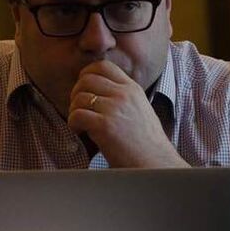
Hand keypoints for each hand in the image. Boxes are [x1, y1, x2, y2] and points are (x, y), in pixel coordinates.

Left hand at [67, 60, 187, 167]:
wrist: (156, 164)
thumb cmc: (146, 144)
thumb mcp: (140, 110)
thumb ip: (123, 98)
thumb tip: (99, 93)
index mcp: (132, 89)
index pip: (103, 66)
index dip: (87, 75)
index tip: (85, 91)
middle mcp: (124, 94)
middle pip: (86, 79)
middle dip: (76, 93)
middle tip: (79, 109)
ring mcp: (114, 109)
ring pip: (79, 97)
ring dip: (73, 111)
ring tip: (81, 125)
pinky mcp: (105, 126)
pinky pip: (76, 115)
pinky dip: (73, 124)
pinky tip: (81, 132)